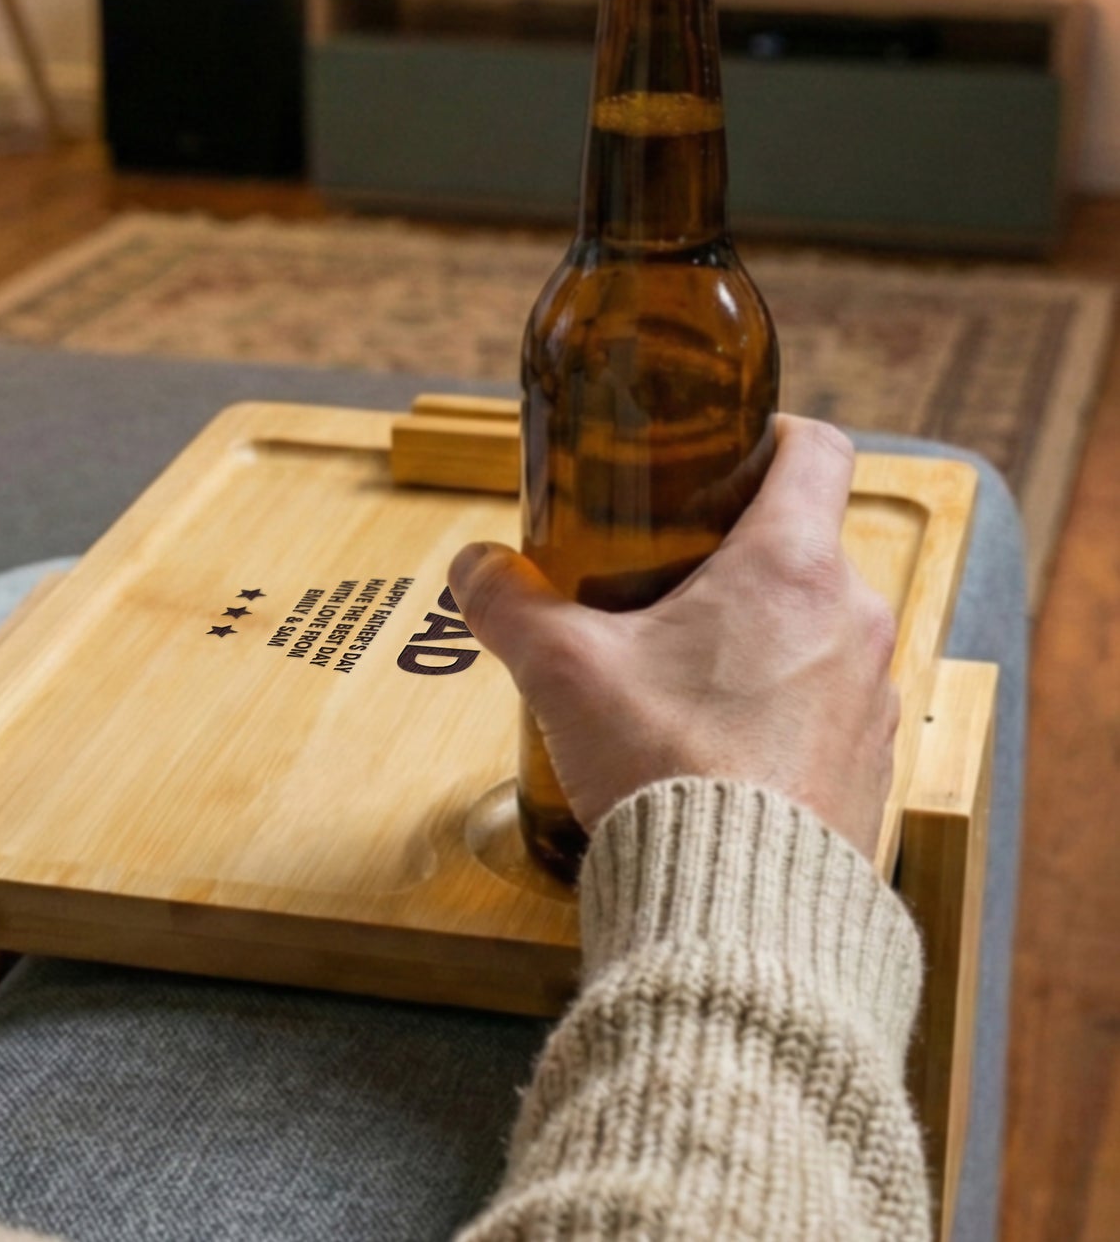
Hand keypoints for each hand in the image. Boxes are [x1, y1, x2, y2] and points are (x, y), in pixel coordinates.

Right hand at [448, 417, 898, 859]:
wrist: (741, 913)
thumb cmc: (666, 770)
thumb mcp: (566, 672)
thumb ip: (511, 605)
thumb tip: (475, 568)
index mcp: (791, 567)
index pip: (812, 448)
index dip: (765, 434)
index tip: (718, 453)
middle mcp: (853, 618)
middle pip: (805, 541)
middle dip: (737, 549)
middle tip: (666, 575)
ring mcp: (873, 695)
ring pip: (819, 623)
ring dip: (762, 629)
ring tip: (685, 668)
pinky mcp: (873, 762)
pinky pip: (830, 698)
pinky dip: (784, 698)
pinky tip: (719, 740)